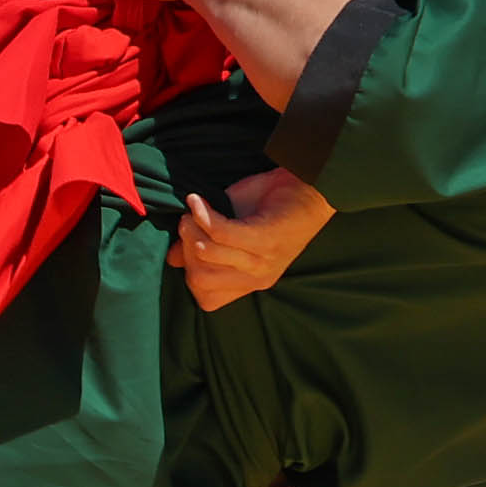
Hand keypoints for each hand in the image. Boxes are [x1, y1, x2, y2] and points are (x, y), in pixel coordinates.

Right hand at [171, 167, 333, 312]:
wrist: (312, 186)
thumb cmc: (272, 206)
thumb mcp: (234, 232)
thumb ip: (206, 246)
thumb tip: (173, 258)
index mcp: (251, 282)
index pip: (207, 300)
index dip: (190, 274)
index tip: (189, 246)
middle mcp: (258, 277)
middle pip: (200, 281)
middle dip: (186, 252)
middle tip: (189, 225)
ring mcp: (262, 260)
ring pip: (206, 254)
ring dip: (192, 229)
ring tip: (194, 209)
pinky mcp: (265, 238)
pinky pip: (222, 234)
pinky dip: (204, 215)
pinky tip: (198, 200)